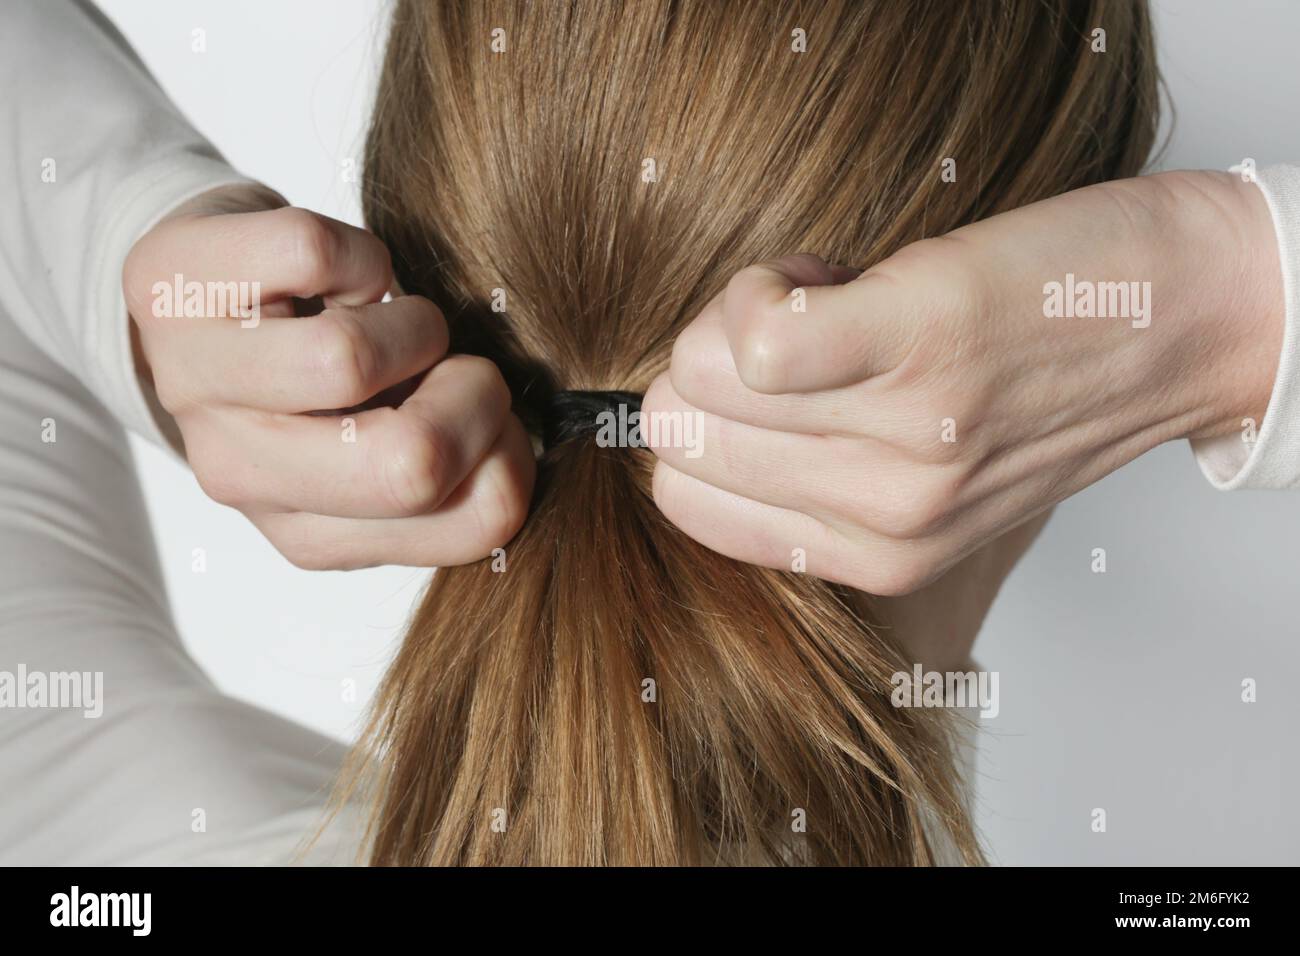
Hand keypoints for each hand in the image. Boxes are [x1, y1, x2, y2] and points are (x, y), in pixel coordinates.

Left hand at [124, 192, 533, 569]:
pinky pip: (313, 255)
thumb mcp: (387, 448)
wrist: (201, 299)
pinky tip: (331, 277)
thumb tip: (516, 441)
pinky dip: (358, 251)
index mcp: (313, 533)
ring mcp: (193, 382)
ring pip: (349, 358)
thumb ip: (461, 472)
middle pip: (412, 463)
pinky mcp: (170, 286)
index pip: (478, 520)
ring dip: (408, 318)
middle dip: (472, 392)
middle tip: (447, 363)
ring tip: (385, 318)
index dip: (513, 451)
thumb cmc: (318, 376)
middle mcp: (241, 474)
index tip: (479, 413)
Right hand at [645, 170, 1283, 595]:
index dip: (707, 417)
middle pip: (678, 431)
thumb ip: (824, 471)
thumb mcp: (939, 473)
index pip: (684, 500)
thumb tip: (697, 395)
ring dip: (744, 313)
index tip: (774, 381)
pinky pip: (759, 337)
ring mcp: (906, 438)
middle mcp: (886, 518)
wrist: (1192, 315)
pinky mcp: (924, 342)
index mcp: (876, 558)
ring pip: (701, 376)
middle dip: (714, 360)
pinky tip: (825, 274)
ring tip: (833, 300)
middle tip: (808, 333)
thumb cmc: (1056, 375)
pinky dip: (764, 289)